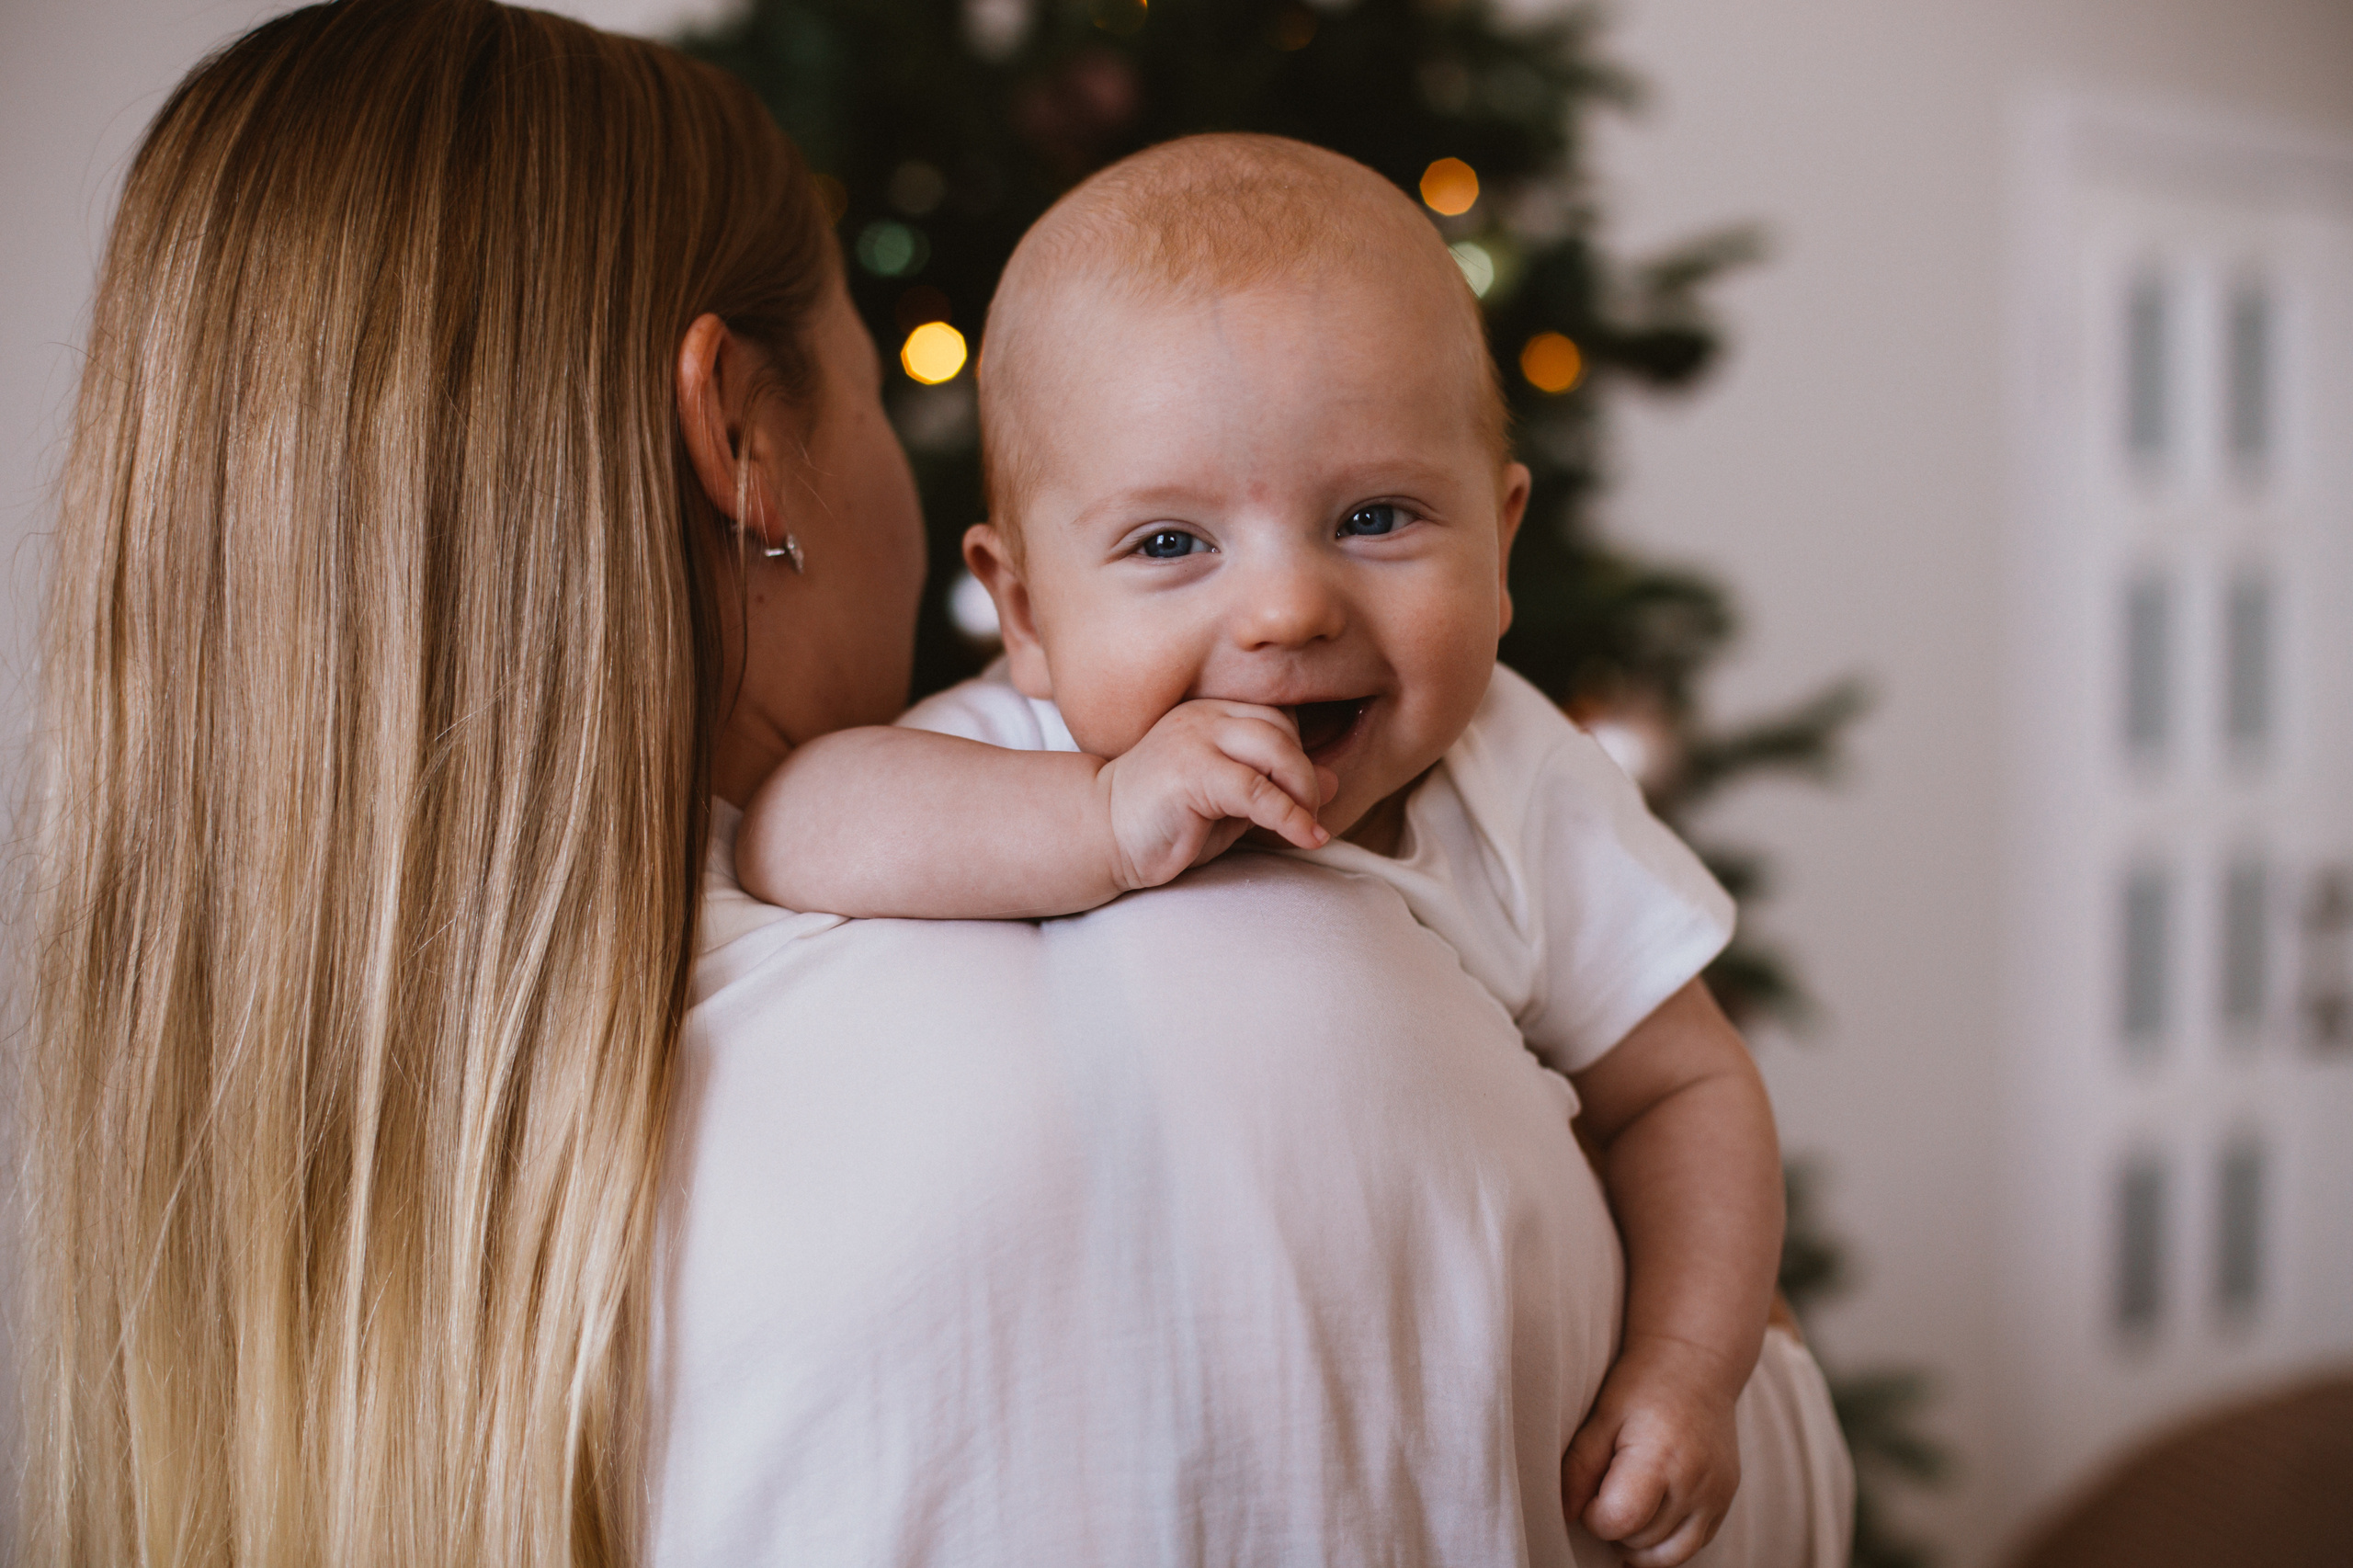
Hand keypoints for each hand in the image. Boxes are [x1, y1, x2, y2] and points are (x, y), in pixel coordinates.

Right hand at [1096, 700, 1336, 889]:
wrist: (1099, 835)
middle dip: (1307, 775)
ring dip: (1304, 792)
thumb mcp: (1229, 803)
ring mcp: (1195, 738)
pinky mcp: (1190, 771)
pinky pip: (1257, 789)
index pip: (1276, 718)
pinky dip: (1289, 816)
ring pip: (1277, 750)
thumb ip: (1274, 787)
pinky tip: (1304, 837)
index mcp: (1209, 713)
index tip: (1306, 797)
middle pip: (1282, 729)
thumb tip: (1333, 781)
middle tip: (1312, 815)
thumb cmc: (1163, 822)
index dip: (1299, 755)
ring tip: (1308, 826)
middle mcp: (1203, 716)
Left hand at [1562, 1335, 1743, 1567]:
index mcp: (1661, 1458)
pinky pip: (1693, 1545)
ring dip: (1640, 1543)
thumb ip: (1579, 1467)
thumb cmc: (1641, 1385)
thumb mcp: (1602, 1416)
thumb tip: (1565, 1514)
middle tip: (1607, 1489)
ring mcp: (1717, 1495)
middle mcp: (1696, 1483)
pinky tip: (1650, 1510)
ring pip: (1670, 1556)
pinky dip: (1666, 1540)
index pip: (1620, 1521)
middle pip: (1643, 1542)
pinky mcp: (1726, 1501)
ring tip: (1626, 1507)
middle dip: (1616, 1526)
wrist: (1696, 1363)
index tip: (1590, 1491)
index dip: (1595, 1516)